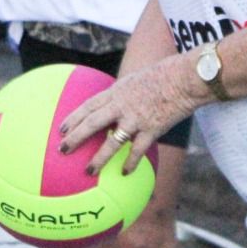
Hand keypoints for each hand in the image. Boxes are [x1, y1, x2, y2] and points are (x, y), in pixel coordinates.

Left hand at [59, 57, 198, 174]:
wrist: (185, 78)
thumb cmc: (164, 75)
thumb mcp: (137, 78)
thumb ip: (125, 92)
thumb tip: (116, 102)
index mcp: (117, 91)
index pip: (89, 105)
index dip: (74, 117)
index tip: (61, 129)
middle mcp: (122, 105)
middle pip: (92, 122)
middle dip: (75, 137)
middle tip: (61, 149)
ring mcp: (136, 118)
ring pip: (112, 141)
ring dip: (98, 157)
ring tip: (87, 170)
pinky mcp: (152, 129)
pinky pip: (137, 150)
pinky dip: (130, 162)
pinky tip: (124, 172)